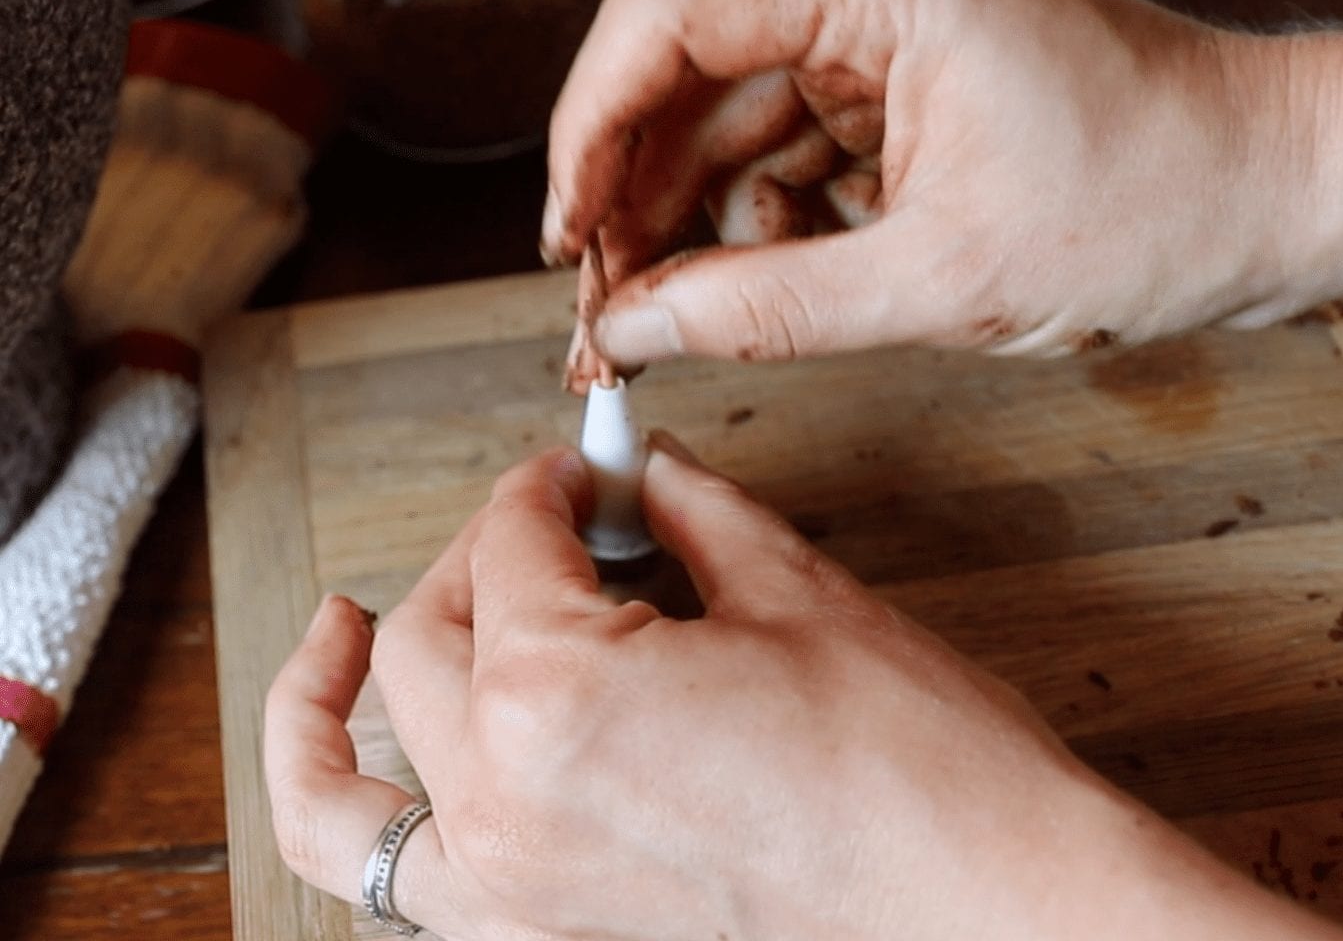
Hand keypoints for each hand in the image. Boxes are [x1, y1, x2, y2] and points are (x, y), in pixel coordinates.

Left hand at [265, 439, 1342, 940]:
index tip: (587, 467)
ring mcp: (506, 896)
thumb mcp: (801, 599)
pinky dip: (354, 815)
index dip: (552, 479)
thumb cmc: (919, 777)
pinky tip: (381, 759)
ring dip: (330, 694)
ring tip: (338, 628)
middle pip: (428, 634)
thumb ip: (694, 516)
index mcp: (557, 693)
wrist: (990, 915)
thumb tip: (646, 475)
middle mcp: (503, 803)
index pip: (514, 540)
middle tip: (558, 522)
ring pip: (350, 784)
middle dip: (488, 551)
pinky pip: (392, 883)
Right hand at [541, 0, 1342, 366]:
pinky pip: (802, 150)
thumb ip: (768, 308)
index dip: (589, 126)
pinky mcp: (916, 88)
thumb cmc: (1159, 209)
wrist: (1289, 196)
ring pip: (740, 122)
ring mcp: (897, 34)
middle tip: (609, 315)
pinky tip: (767, 290)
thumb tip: (637, 329)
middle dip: (640, 198)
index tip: (566, 235)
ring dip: (703, 224)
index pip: (669, 14)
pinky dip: (774, 224)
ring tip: (678, 323)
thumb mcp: (945, 281)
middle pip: (693, 73)